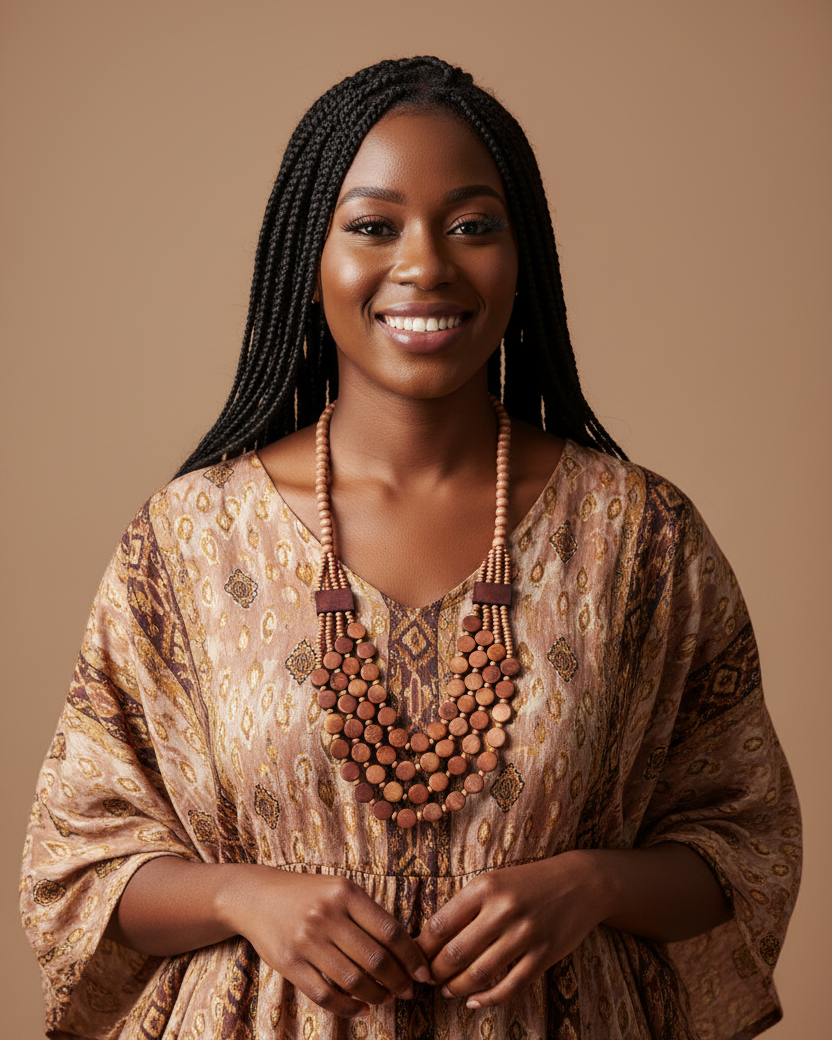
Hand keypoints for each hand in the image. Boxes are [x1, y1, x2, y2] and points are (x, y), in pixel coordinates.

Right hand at [227, 867, 432, 1017]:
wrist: (255, 896)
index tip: (424, 972)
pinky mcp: (289, 963)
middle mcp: (327, 915)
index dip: (412, 956)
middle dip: (399, 981)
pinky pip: (324, 994)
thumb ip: (366, 912)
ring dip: (377, 995)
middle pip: (375, 958)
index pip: (389, 930)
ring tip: (387, 999)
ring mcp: (306, 940)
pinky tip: (361, 1009)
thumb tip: (403, 948)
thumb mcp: (338, 888)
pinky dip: (348, 1007)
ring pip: (353, 980)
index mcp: (345, 892)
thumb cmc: (306, 893)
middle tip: (408, 991)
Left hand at [416, 852, 606, 1008]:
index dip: (422, 948)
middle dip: (436, 973)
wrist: (580, 882)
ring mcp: (525, 934)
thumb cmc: (527, 883)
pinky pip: (509, 987)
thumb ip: (465, 907)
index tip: (415, 959)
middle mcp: (503, 910)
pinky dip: (487, 1000)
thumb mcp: (493, 882)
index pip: (440, 925)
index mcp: (484, 888)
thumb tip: (429, 939)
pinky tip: (474, 1002)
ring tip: (447, 991)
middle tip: (429, 979)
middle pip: (455, 953)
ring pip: (478, 974)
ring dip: (456, 989)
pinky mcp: (543, 955)